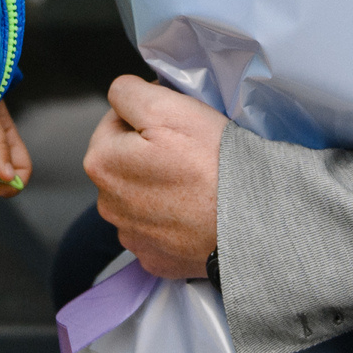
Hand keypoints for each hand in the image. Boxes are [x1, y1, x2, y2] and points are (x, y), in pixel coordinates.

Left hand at [84, 76, 223, 279]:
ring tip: (196, 183)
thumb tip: (121, 95)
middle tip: (189, 152)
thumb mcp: (167, 106)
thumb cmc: (211, 161)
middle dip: (150, 153)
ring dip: (161, 187)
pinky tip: (197, 212)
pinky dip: (174, 220)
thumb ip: (128, 91)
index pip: (116, 121)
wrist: (251, 221)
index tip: (176, 124)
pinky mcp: (156, 261)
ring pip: (142, 197)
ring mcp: (132, 237)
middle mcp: (107, 205)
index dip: (147, 116)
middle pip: (127, 162)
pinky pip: (160, 230)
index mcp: (101, 162)